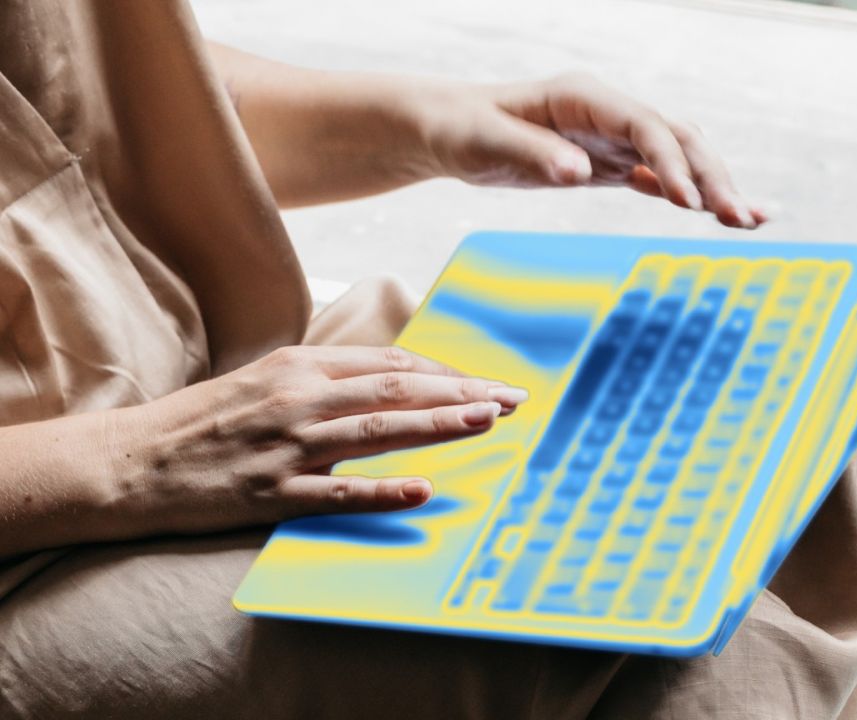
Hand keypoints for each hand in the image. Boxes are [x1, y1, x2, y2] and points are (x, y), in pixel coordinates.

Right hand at [108, 346, 527, 535]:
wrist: (129, 462)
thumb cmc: (203, 422)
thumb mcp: (265, 380)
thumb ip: (324, 379)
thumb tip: (389, 382)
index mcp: (300, 366)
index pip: (389, 364)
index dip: (445, 373)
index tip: (489, 383)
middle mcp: (299, 397)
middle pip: (395, 389)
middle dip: (460, 392)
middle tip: (513, 400)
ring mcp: (286, 445)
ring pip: (377, 431)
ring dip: (437, 426)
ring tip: (488, 423)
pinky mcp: (270, 492)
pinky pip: (336, 491)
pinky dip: (382, 490)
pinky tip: (422, 490)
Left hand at [412, 73, 768, 228]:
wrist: (448, 131)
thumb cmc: (461, 130)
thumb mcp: (485, 144)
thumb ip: (534, 155)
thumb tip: (580, 173)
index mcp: (583, 98)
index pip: (644, 126)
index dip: (671, 161)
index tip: (688, 202)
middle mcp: (609, 112)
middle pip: (677, 138)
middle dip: (713, 176)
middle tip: (742, 219)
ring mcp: (615, 137)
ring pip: (680, 156)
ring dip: (716, 185)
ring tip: (755, 219)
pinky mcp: (612, 163)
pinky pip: (662, 177)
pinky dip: (693, 196)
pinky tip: (724, 217)